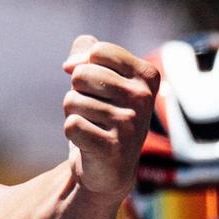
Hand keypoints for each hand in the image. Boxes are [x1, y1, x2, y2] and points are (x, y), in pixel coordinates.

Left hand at [60, 35, 159, 199]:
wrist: (109, 168)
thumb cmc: (104, 115)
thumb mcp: (102, 78)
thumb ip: (88, 53)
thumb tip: (71, 63)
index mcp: (147, 75)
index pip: (98, 51)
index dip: (84, 66)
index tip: (94, 85)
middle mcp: (143, 97)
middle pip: (81, 74)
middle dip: (77, 91)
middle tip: (93, 110)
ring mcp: (130, 123)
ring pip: (72, 100)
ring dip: (74, 114)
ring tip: (93, 127)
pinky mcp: (112, 148)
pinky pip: (71, 125)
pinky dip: (72, 132)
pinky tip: (88, 142)